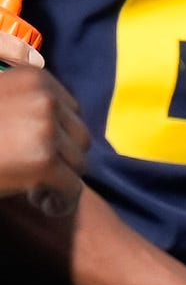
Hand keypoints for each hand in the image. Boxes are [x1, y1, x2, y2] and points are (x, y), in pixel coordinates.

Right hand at [0, 66, 82, 213]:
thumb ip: (19, 92)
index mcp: (32, 77)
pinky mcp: (44, 161)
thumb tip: (48, 96)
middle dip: (61, 159)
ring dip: (60, 180)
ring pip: (78, 162)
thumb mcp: (0, 100)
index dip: (58, 136)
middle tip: (35, 176)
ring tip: (34, 190)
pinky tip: (44, 207)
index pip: (69, 110)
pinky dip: (61, 202)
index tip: (36, 152)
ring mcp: (45, 128)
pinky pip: (72, 188)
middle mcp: (43, 97)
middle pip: (78, 136)